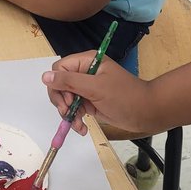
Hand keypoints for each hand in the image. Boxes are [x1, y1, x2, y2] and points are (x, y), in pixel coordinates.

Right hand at [42, 54, 156, 135]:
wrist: (146, 113)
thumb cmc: (124, 96)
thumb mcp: (95, 88)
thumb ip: (69, 82)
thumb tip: (44, 76)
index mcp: (87, 61)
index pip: (60, 68)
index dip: (58, 84)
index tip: (67, 100)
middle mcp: (85, 73)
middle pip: (59, 84)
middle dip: (61, 101)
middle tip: (68, 113)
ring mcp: (87, 88)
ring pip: (65, 99)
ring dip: (68, 114)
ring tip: (78, 125)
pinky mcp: (90, 102)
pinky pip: (74, 109)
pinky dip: (75, 120)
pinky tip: (82, 128)